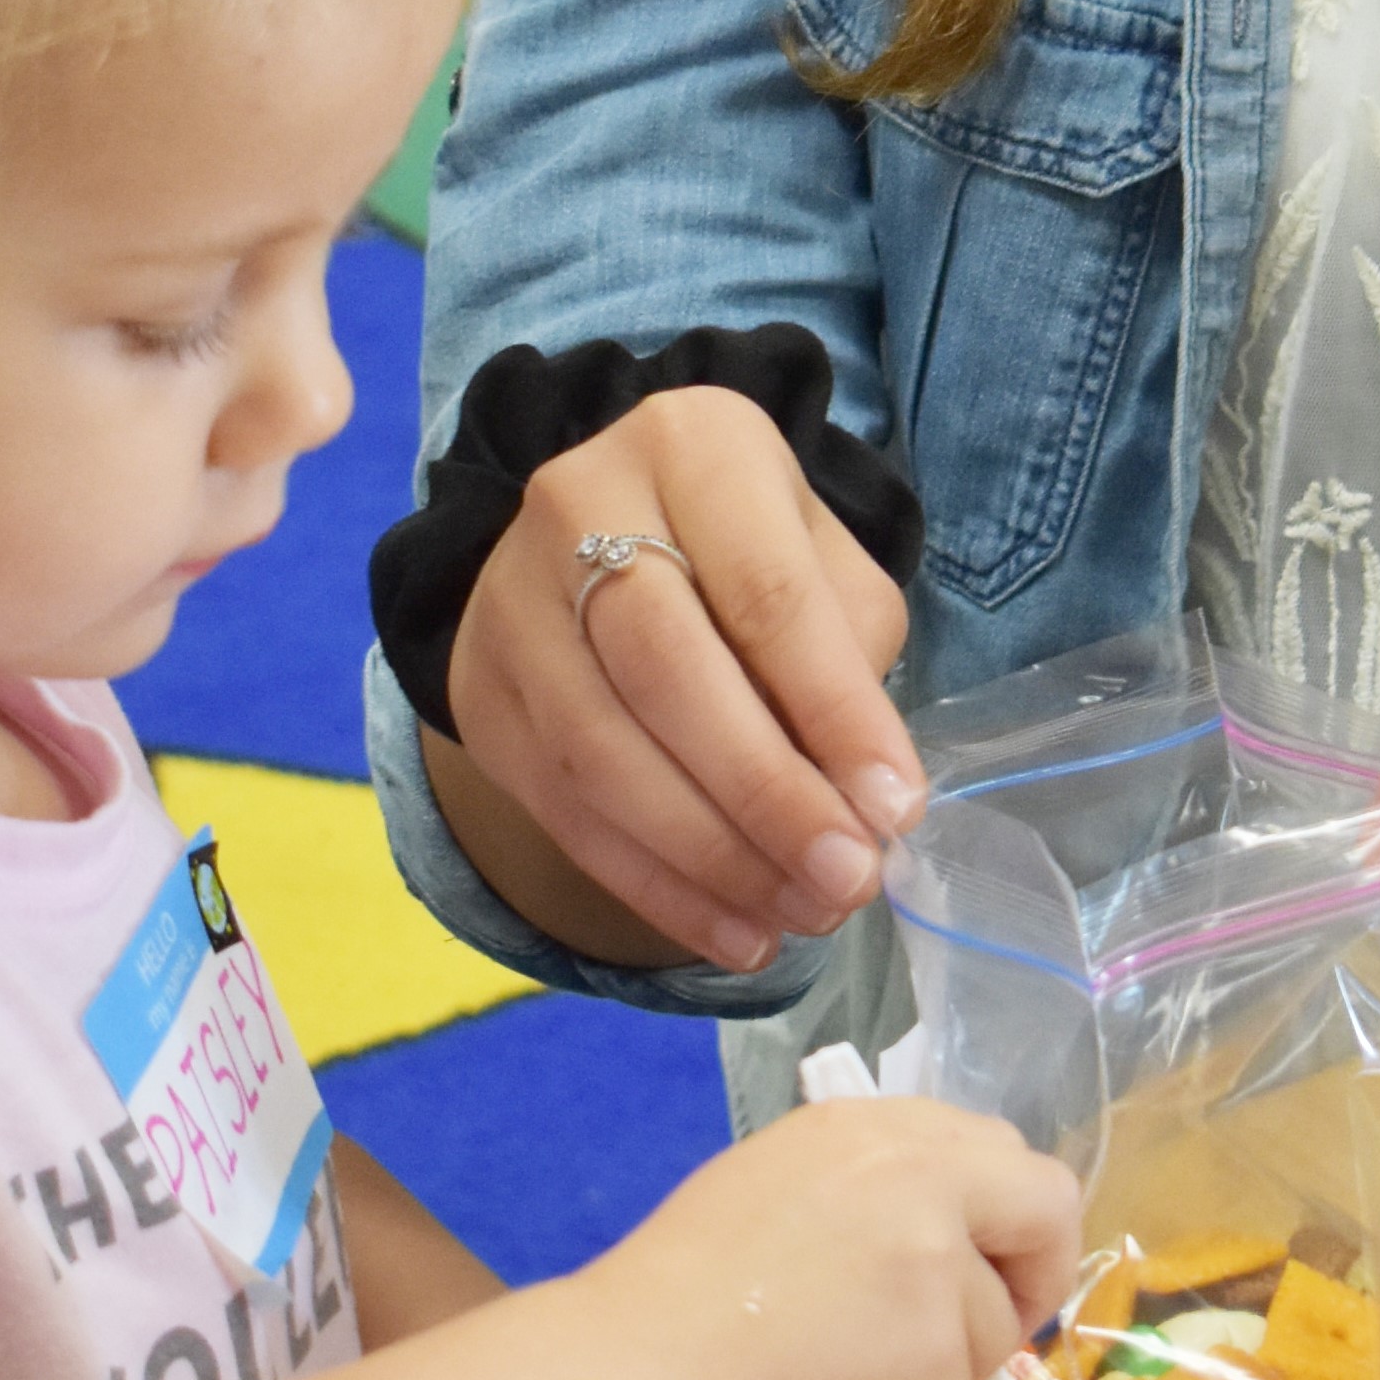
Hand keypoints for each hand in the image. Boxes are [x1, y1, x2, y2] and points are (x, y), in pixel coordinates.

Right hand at [447, 388, 924, 970]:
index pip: (765, 593)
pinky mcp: (480, 694)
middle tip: (847, 879)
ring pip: (602, 752)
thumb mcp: (818, 559)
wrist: (606, 526)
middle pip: (666, 670)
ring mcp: (510, 603)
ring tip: (801, 916)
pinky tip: (735, 932)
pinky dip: (656, 887)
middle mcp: (577, 505)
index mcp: (691, 446)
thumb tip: (868, 805)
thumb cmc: (744, 549)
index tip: (899, 809)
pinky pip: (564, 812)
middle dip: (765, 794)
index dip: (834, 711)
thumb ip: (847, 662)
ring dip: (712, 858)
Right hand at [585, 1095, 1080, 1379]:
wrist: (651, 1361)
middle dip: (1028, 1275)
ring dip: (941, 1367)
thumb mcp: (788, 1188)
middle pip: (1044, 1204)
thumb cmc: (690, 1285)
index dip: (1008, 1216)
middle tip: (985, 1326)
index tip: (987, 1264)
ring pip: (992, 1325)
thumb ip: (877, 1197)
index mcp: (875, 1126)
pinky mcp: (936, 1345)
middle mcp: (921, 1170)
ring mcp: (936, 1257)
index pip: (1001, 1150)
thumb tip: (946, 1243)